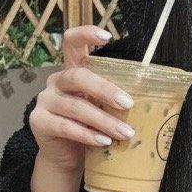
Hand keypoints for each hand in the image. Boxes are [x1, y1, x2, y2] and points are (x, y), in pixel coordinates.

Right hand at [28, 25, 135, 174]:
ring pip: (75, 106)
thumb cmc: (90, 127)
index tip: (107, 36)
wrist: (66, 156)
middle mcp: (56, 82)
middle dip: (106, 90)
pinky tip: (103, 141)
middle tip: (128, 104)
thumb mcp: (102, 108)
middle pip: (79, 77)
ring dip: (103, 121)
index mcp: (72, 72)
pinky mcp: (39, 122)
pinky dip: (87, 135)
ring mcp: (45, 101)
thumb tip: (152, 97)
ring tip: (124, 133)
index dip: (86, 34)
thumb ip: (113, 99)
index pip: (72, 43)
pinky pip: (65, 127)